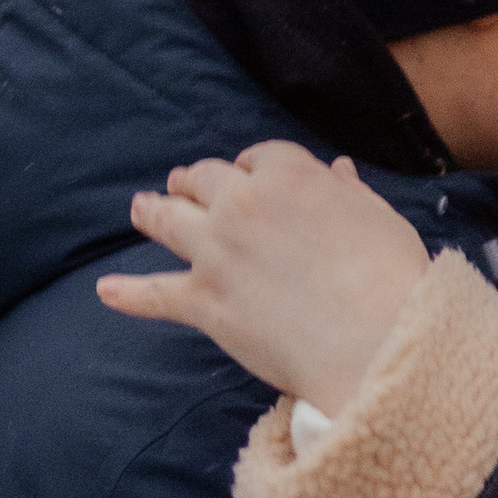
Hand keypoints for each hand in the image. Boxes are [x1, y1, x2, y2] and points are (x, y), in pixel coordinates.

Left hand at [96, 145, 431, 411]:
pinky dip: (128, 293)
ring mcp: (216, 252)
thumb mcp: (380, 220)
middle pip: (204, 179)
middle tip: (184, 184)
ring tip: (141, 207)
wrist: (373, 341)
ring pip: (168, 219)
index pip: (257, 156)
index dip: (251, 167)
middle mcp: (243, 204)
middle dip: (194, 181)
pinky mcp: (203, 301)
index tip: (251, 177)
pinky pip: (155, 294)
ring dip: (151, 210)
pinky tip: (105, 291)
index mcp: (290, 176)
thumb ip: (350, 193)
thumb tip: (337, 170)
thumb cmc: (392, 279)